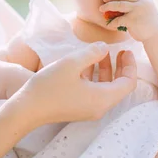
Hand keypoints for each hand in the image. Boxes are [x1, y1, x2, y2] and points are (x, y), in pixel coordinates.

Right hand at [15, 46, 136, 125]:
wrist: (27, 110)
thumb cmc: (50, 86)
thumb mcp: (72, 63)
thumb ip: (92, 53)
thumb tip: (104, 47)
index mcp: (103, 98)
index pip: (128, 83)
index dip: (130, 66)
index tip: (126, 50)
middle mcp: (99, 107)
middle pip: (119, 86)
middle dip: (120, 67)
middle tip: (119, 50)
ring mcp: (88, 109)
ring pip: (105, 88)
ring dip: (106, 70)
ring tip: (101, 52)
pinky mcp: (78, 108)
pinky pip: (94, 91)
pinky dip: (94, 76)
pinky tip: (85, 63)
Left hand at [100, 0, 157, 41]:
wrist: (156, 35)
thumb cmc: (149, 23)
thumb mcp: (146, 8)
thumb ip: (137, 3)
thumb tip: (119, 1)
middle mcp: (142, 2)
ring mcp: (137, 10)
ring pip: (119, 4)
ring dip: (108, 6)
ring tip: (101, 8)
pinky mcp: (132, 20)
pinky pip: (118, 19)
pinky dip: (112, 22)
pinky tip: (109, 24)